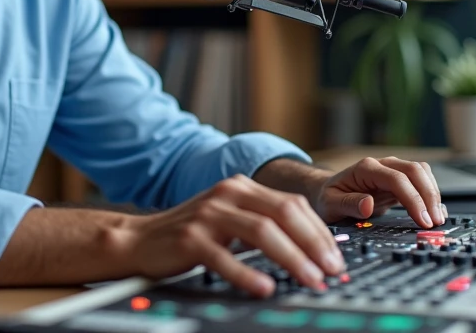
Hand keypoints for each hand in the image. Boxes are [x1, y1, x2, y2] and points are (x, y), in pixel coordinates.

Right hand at [116, 174, 343, 298]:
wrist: (139, 239)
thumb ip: (265, 224)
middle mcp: (228, 194)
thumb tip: (314, 250)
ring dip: (292, 259)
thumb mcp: (231, 219)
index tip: (336, 258)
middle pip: (284, 214)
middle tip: (331, 271)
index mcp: (242, 186)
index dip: (320, 232)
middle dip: (314, 244)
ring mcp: (209, 215)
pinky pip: (226, 258)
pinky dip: (249, 274)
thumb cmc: (191, 233)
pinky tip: (266, 289)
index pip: (293, 204)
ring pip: (262, 232)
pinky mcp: (191, 238)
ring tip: (310, 280)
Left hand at [309, 157, 445, 228]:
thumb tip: (368, 205)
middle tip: (434, 222)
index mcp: (366, 168)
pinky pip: (421, 181)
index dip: (413, 199)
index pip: (397, 179)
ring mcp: (392, 171)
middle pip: (415, 171)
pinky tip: (435, 211)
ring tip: (437, 219)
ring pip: (422, 173)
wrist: (327, 191)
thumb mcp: (330, 204)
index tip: (422, 220)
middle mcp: (382, 165)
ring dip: (432, 194)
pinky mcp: (399, 181)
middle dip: (429, 196)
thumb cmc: (328, 197)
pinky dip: (431, 194)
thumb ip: (348, 204)